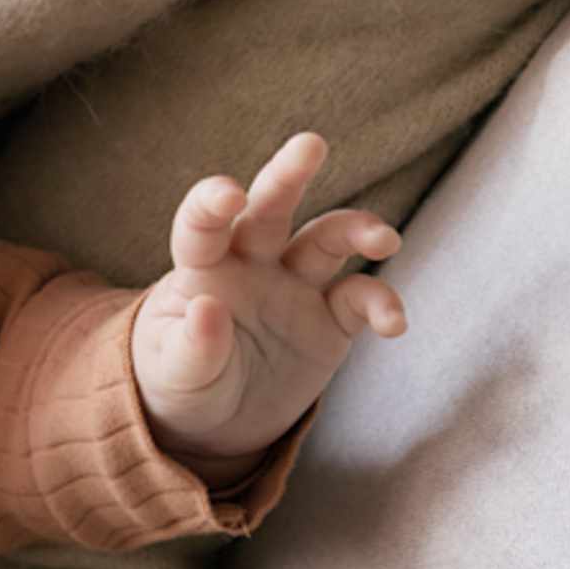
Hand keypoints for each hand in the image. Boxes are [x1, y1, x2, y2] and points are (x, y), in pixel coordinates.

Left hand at [132, 133, 405, 480]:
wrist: (219, 424)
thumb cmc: (183, 388)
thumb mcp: (175, 378)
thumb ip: (190, 348)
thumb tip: (208, 309)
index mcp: (203, 270)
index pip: (201, 225)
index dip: (211, 203)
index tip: (227, 196)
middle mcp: (252, 263)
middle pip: (271, 207)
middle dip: (289, 173)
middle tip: (310, 144)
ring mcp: (295, 284)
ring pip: (328, 238)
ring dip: (357, 229)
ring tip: (385, 240)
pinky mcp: (332, 317)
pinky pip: (362, 298)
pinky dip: (382, 305)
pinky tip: (394, 324)